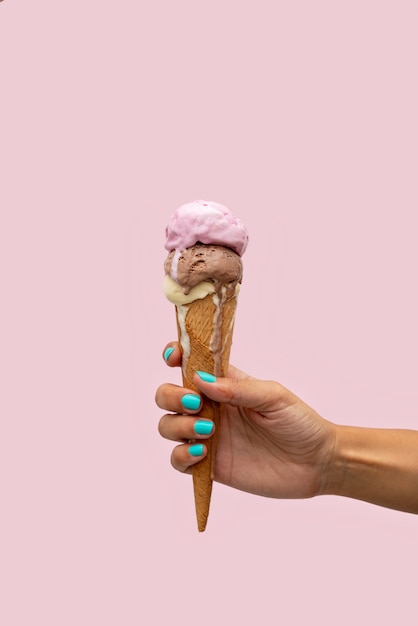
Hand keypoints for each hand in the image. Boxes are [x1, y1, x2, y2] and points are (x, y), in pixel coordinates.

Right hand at [155, 343, 336, 498]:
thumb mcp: (274, 396)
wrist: (317, 464)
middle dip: (171, 396)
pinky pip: (178, 460)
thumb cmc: (300, 423)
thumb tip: (200, 379)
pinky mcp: (209, 465)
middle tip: (197, 404)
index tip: (173, 357)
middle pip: (167, 396)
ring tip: (208, 432)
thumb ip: (237, 388)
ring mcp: (207, 437)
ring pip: (167, 426)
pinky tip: (203, 454)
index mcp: (224, 384)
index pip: (189, 364)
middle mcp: (211, 408)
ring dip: (178, 426)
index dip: (175, 356)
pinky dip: (181, 456)